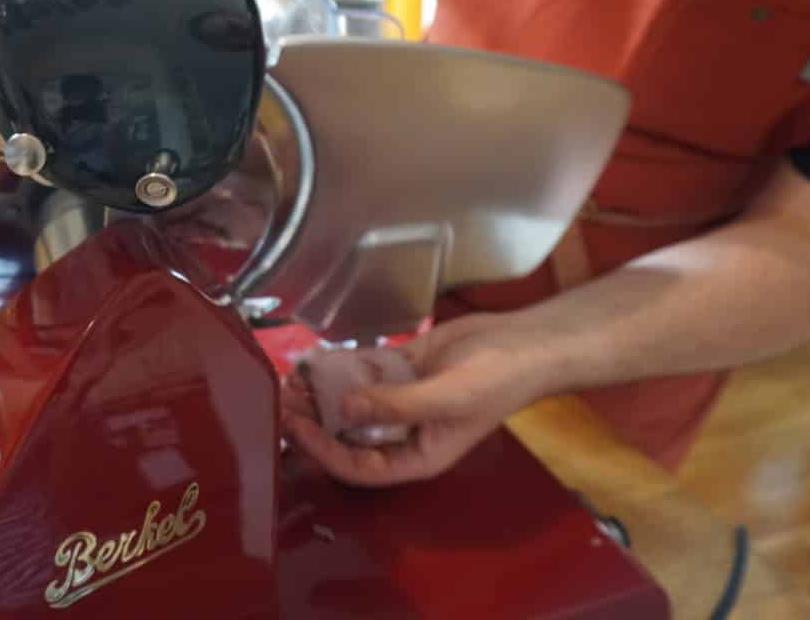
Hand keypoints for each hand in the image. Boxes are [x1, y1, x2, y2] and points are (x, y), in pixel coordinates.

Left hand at [281, 315, 557, 486]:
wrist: (525, 343)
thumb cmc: (496, 381)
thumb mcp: (446, 398)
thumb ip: (395, 405)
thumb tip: (344, 407)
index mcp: (415, 455)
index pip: (357, 466)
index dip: (322, 450)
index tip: (295, 425)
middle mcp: (402, 432)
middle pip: (347, 434)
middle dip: (314, 420)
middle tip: (284, 397)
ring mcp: (401, 400)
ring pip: (350, 402)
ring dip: (322, 393)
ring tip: (293, 377)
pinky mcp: (402, 370)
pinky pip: (364, 374)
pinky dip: (341, 368)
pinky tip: (316, 359)